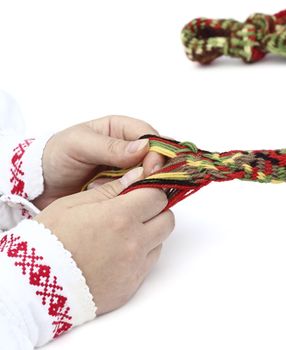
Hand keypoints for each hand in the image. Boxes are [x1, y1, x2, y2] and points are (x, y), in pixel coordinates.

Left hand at [32, 115, 165, 209]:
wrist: (41, 183)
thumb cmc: (57, 156)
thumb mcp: (79, 144)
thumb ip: (109, 146)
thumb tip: (144, 147)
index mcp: (119, 129)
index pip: (150, 136)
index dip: (156, 151)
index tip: (152, 168)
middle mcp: (127, 149)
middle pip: (154, 157)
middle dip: (153, 171)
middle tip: (145, 184)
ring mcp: (125, 170)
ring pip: (147, 176)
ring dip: (141, 185)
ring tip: (124, 192)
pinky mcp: (120, 188)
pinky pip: (135, 192)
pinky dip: (131, 197)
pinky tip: (119, 200)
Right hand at [33, 166, 174, 314]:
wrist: (35, 285)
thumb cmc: (50, 239)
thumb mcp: (74, 203)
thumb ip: (110, 189)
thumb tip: (137, 176)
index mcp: (120, 216)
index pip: (158, 196)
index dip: (152, 191)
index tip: (143, 191)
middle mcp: (134, 242)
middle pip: (167, 219)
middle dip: (156, 211)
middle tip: (136, 210)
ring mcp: (134, 267)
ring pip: (160, 242)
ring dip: (150, 233)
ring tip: (124, 233)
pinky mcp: (131, 286)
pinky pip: (148, 264)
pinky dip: (140, 255)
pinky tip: (118, 253)